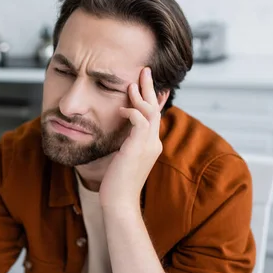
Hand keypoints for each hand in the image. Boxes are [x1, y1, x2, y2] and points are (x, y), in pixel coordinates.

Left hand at [99, 67, 164, 209]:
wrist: (119, 203)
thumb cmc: (117, 184)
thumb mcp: (123, 159)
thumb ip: (126, 144)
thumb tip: (120, 134)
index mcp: (151, 145)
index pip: (155, 116)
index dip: (153, 98)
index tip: (147, 84)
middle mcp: (153, 143)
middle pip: (155, 108)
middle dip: (150, 88)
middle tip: (145, 69)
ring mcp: (148, 145)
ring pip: (150, 112)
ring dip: (141, 95)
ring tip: (132, 82)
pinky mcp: (138, 148)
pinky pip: (139, 121)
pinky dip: (131, 111)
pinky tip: (121, 108)